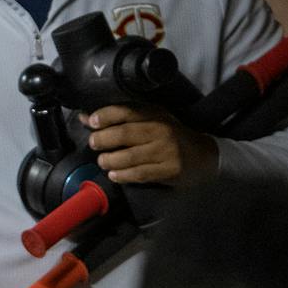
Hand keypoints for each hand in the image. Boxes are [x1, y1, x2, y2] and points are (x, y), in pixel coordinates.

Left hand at [84, 105, 217, 184]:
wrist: (203, 155)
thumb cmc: (169, 136)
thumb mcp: (148, 121)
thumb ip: (118, 119)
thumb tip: (84, 117)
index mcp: (154, 114)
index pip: (126, 111)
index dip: (106, 115)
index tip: (91, 122)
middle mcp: (160, 130)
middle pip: (125, 133)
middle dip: (103, 139)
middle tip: (93, 143)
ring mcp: (166, 151)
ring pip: (130, 156)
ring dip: (110, 160)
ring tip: (103, 162)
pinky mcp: (170, 170)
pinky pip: (140, 174)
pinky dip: (123, 175)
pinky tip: (114, 175)